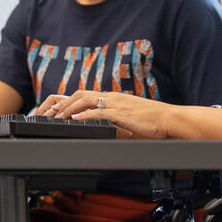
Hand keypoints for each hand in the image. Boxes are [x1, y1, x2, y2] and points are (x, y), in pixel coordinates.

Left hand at [41, 90, 168, 138]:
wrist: (169, 118)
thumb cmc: (152, 120)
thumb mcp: (130, 116)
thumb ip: (116, 118)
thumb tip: (106, 126)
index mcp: (113, 98)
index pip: (86, 95)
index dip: (70, 101)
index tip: (58, 108)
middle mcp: (112, 97)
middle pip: (81, 94)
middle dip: (64, 103)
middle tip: (52, 113)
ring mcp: (116, 104)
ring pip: (86, 101)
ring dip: (70, 108)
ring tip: (58, 116)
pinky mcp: (121, 113)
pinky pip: (99, 112)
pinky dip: (85, 115)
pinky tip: (75, 120)